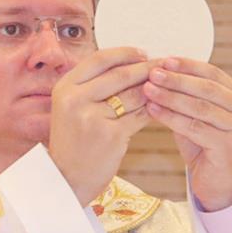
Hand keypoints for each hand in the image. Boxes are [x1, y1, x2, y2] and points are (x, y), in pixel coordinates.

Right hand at [49, 47, 155, 205]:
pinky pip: (140, 116)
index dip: (124, 53)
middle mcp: (76, 99)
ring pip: (133, 94)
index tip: (142, 53)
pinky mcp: (111, 135)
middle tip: (164, 65)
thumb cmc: (74, 143)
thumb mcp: (72, 108)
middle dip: (146, 68)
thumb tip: (131, 64)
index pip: (99, 59)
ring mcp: (93, 117)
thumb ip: (93, 86)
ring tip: (166, 86)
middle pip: (120, 74)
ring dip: (153, 89)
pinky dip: (153, 110)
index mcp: (65, 88)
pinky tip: (161, 108)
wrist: (66, 179)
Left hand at [143, 57, 231, 210]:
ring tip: (148, 90)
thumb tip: (157, 72)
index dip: (187, 65)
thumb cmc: (203, 147)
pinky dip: (171, 118)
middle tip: (152, 73)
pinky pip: (194, 127)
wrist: (215, 183)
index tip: (163, 60)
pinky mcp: (228, 146)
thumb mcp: (194, 116)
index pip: (212, 73)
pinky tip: (153, 111)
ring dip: (170, 97)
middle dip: (176, 79)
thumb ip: (184, 96)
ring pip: (199, 107)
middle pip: (206, 87)